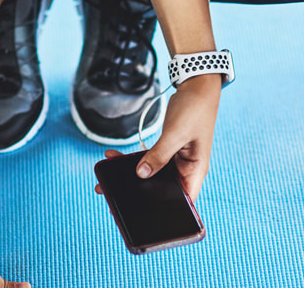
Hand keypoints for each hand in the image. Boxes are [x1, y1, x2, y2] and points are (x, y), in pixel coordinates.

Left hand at [96, 74, 221, 201]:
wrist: (196, 87)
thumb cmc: (196, 109)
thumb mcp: (176, 134)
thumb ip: (159, 155)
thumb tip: (141, 174)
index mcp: (195, 172)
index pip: (182, 201)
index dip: (165, 211)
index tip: (141, 217)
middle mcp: (186, 170)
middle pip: (161, 189)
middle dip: (138, 192)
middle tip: (112, 196)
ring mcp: (175, 160)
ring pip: (151, 175)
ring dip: (129, 174)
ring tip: (106, 176)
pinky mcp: (167, 150)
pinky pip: (147, 160)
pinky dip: (131, 159)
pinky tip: (114, 157)